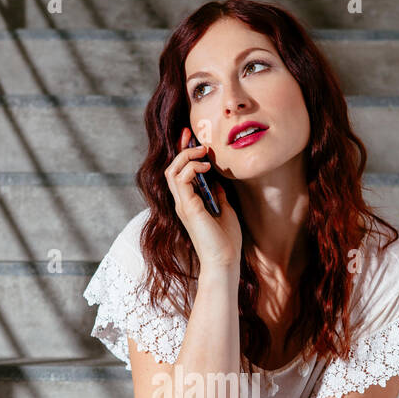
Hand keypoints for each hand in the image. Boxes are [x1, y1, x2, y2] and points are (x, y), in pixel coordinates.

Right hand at [164, 126, 241, 270]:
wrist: (225, 261)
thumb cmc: (226, 241)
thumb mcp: (224, 210)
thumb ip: (218, 196)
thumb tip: (217, 182)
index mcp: (189, 203)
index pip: (180, 173)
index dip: (183, 153)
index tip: (191, 138)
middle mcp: (182, 202)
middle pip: (172, 168)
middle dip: (181, 149)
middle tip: (193, 136)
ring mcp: (183, 205)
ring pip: (172, 171)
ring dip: (187, 157)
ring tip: (203, 153)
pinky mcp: (188, 208)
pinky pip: (181, 179)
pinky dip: (193, 168)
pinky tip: (207, 168)